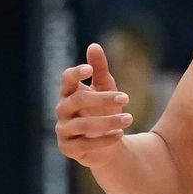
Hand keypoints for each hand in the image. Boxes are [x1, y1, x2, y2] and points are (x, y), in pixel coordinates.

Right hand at [55, 43, 133, 166]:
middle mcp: (62, 110)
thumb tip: (94, 45)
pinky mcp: (68, 148)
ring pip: (82, 124)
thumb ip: (99, 68)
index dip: (75, 73)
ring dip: (108, 121)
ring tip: (130, 118)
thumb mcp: (105, 88)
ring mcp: (63, 130)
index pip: (66, 79)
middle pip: (78, 100)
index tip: (89, 69)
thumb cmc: (103, 110)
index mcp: (69, 92)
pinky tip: (120, 134)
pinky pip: (85, 144)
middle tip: (127, 98)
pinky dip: (104, 139)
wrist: (107, 142)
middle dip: (103, 99)